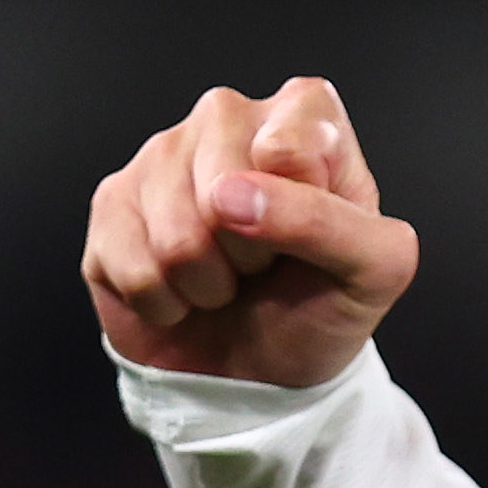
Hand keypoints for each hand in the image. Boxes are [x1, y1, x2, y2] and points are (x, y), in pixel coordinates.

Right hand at [82, 77, 417, 388]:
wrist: (262, 371)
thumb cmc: (321, 307)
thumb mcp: (376, 271)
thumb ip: (333, 223)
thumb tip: (232, 194)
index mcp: (304, 116)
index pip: (291, 146)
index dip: (305, 211)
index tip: (317, 233)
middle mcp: (227, 119)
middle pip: (222, 188)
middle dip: (252, 253)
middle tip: (267, 264)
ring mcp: (161, 155)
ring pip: (176, 236)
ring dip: (209, 285)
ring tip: (228, 280)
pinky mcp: (112, 202)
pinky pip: (132, 265)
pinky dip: (166, 303)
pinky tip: (183, 291)